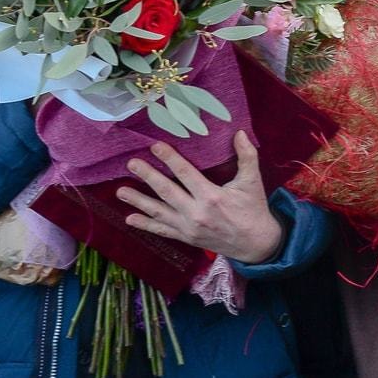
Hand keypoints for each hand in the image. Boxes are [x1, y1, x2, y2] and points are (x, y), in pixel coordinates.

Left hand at [117, 130, 281, 263]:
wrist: (256, 244)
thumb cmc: (253, 210)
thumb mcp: (252, 182)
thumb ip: (246, 156)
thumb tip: (241, 133)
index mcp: (212, 197)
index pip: (185, 174)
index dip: (169, 159)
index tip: (154, 147)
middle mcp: (196, 213)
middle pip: (167, 191)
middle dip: (147, 176)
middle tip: (131, 164)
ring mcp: (189, 228)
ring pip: (159, 212)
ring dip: (138, 201)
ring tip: (120, 191)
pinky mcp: (187, 238)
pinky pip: (162, 231)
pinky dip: (145, 225)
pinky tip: (130, 219)